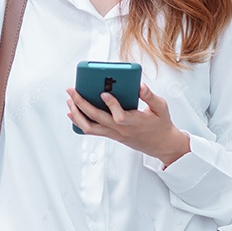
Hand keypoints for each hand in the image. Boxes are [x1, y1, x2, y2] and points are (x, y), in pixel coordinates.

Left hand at [67, 83, 190, 166]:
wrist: (161, 144)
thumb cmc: (161, 124)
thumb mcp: (161, 108)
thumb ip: (150, 96)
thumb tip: (140, 86)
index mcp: (135, 121)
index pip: (120, 116)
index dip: (111, 105)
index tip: (103, 93)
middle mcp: (121, 129)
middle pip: (97, 119)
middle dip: (82, 104)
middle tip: (72, 91)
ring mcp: (114, 133)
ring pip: (90, 127)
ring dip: (77, 114)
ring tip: (70, 101)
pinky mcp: (111, 135)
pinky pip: (91, 130)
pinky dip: (79, 122)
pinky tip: (73, 113)